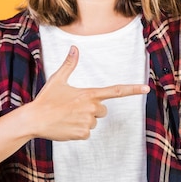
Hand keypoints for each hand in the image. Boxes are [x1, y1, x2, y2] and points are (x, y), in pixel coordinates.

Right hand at [29, 45, 149, 140]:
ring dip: (84, 121)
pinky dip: (77, 131)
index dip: (132, 89)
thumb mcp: (58, 80)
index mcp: (89, 94)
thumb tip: (74, 48)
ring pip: (94, 123)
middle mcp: (91, 108)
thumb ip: (69, 64)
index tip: (146, 88)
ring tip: (67, 117)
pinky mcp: (82, 134)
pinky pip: (86, 133)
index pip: (116, 91)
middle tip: (73, 108)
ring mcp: (87, 122)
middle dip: (92, 110)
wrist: (34, 120)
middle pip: (102, 110)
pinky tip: (66, 126)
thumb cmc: (46, 99)